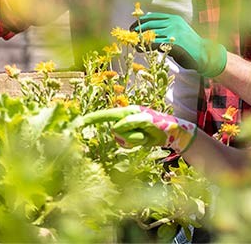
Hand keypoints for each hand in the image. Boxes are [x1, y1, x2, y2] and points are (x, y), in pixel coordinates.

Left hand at [79, 105, 196, 151]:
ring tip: (146, 137)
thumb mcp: (136, 139)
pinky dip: (139, 134)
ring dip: (135, 139)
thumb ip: (124, 137)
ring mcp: (136, 113)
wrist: (173, 131)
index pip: (104, 115)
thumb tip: (115, 130)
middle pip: (115, 125)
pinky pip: (134, 125)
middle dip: (126, 137)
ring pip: (124, 129)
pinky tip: (149, 135)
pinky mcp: (145, 117)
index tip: (77, 122)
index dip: (91, 118)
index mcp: (123, 114)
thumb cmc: (151, 134)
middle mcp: (128, 110)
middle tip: (140, 138)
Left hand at [130, 12, 226, 77]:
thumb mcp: (178, 31)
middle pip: (149, 24)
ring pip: (150, 33)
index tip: (132, 26)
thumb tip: (147, 28)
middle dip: (137, 29)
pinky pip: (155, 44)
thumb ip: (165, 28)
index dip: (140, 21)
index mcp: (174, 18)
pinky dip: (145, 46)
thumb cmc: (189, 45)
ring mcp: (173, 32)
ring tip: (132, 43)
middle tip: (129, 35)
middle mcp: (173, 23)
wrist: (205, 54)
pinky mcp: (173, 43)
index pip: (152, 16)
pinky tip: (139, 49)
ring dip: (139, 38)